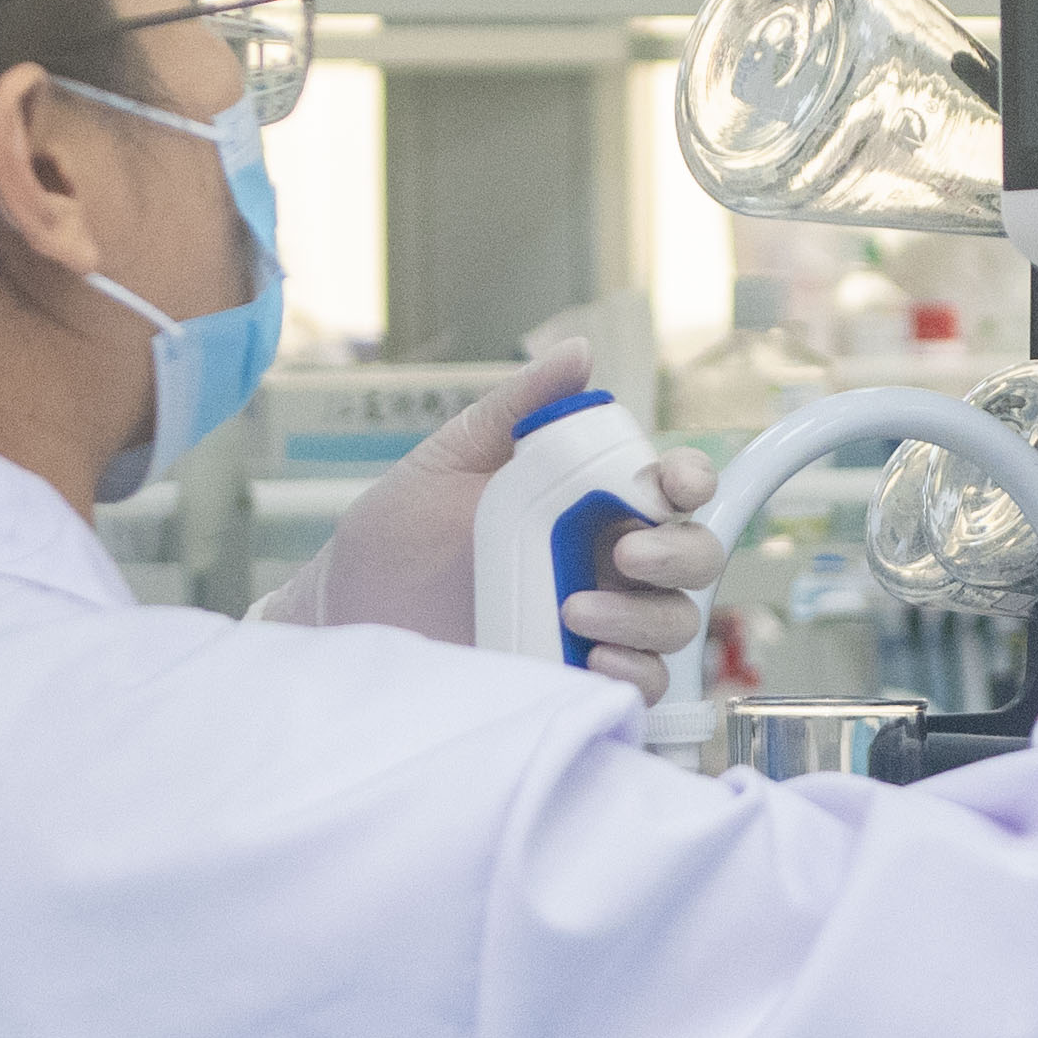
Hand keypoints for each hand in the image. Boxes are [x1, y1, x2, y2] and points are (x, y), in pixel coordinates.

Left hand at [266, 321, 726, 686]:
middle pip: (694, 556)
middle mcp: (603, 564)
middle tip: (627, 554)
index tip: (674, 484)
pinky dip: (634, 671)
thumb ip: (516, 409)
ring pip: (673, 622)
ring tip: (576, 610)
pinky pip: (641, 682)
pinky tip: (591, 655)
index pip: (672, 487)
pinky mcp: (574, 677)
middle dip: (680, 552)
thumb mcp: (450, 458)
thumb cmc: (394, 536)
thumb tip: (577, 355)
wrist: (344, 615)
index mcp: (588, 503)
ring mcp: (595, 624)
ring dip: (645, 617)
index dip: (691, 480)